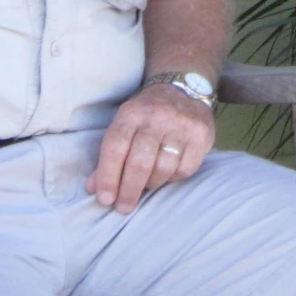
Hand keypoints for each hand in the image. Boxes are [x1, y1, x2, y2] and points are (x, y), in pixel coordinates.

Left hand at [89, 80, 215, 213]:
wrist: (181, 89)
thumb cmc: (146, 117)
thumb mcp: (124, 126)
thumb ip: (109, 156)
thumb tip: (94, 189)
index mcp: (132, 113)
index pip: (116, 148)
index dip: (108, 176)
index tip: (105, 199)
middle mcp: (157, 116)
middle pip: (140, 162)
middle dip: (129, 190)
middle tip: (124, 207)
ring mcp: (182, 125)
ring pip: (163, 168)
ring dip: (152, 184)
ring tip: (146, 185)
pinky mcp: (201, 134)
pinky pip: (185, 169)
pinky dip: (173, 178)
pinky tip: (167, 173)